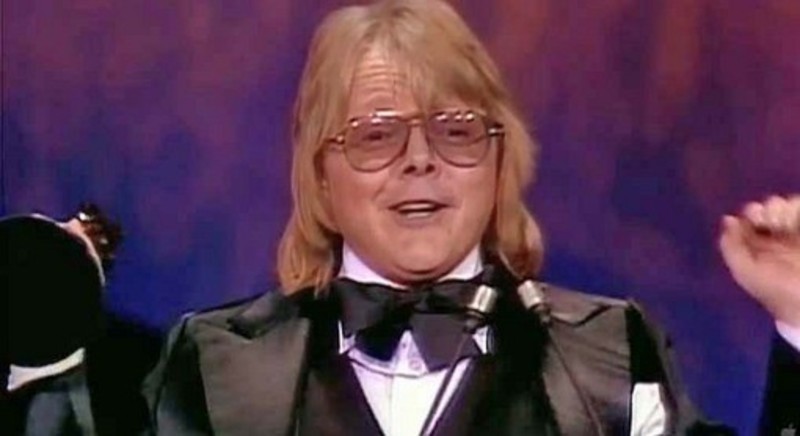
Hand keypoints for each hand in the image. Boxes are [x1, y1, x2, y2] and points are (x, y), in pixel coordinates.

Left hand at [719, 195, 799, 327]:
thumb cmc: (776, 289)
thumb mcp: (746, 272)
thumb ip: (731, 246)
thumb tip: (728, 218)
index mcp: (758, 244)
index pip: (752, 216)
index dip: (752, 212)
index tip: (755, 217)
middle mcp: (779, 236)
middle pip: (771, 206)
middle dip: (770, 208)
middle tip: (773, 221)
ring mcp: (796, 233)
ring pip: (789, 205)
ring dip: (785, 207)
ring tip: (786, 223)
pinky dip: (798, 207)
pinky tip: (795, 220)